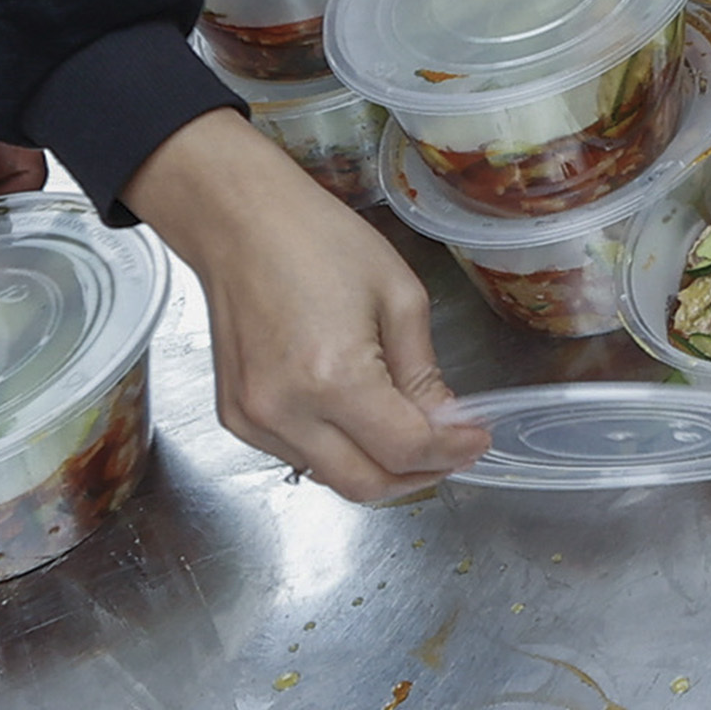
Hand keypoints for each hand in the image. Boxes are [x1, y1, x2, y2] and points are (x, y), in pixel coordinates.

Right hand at [131, 117, 487, 499]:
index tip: (476, 439)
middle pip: (366, 485)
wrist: (239, 223)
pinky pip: (297, 458)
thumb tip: (445, 424)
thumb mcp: (399, 296)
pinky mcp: (234, 419)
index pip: (405, 449)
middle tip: (448, 450)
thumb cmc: (320, 243)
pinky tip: (354, 418)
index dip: (451, 452)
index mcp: (333, 377)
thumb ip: (423, 373)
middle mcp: (286, 411)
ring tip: (406, 432)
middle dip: (418, 476)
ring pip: (331, 478)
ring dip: (376, 468)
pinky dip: (335, 451)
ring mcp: (253, 420)